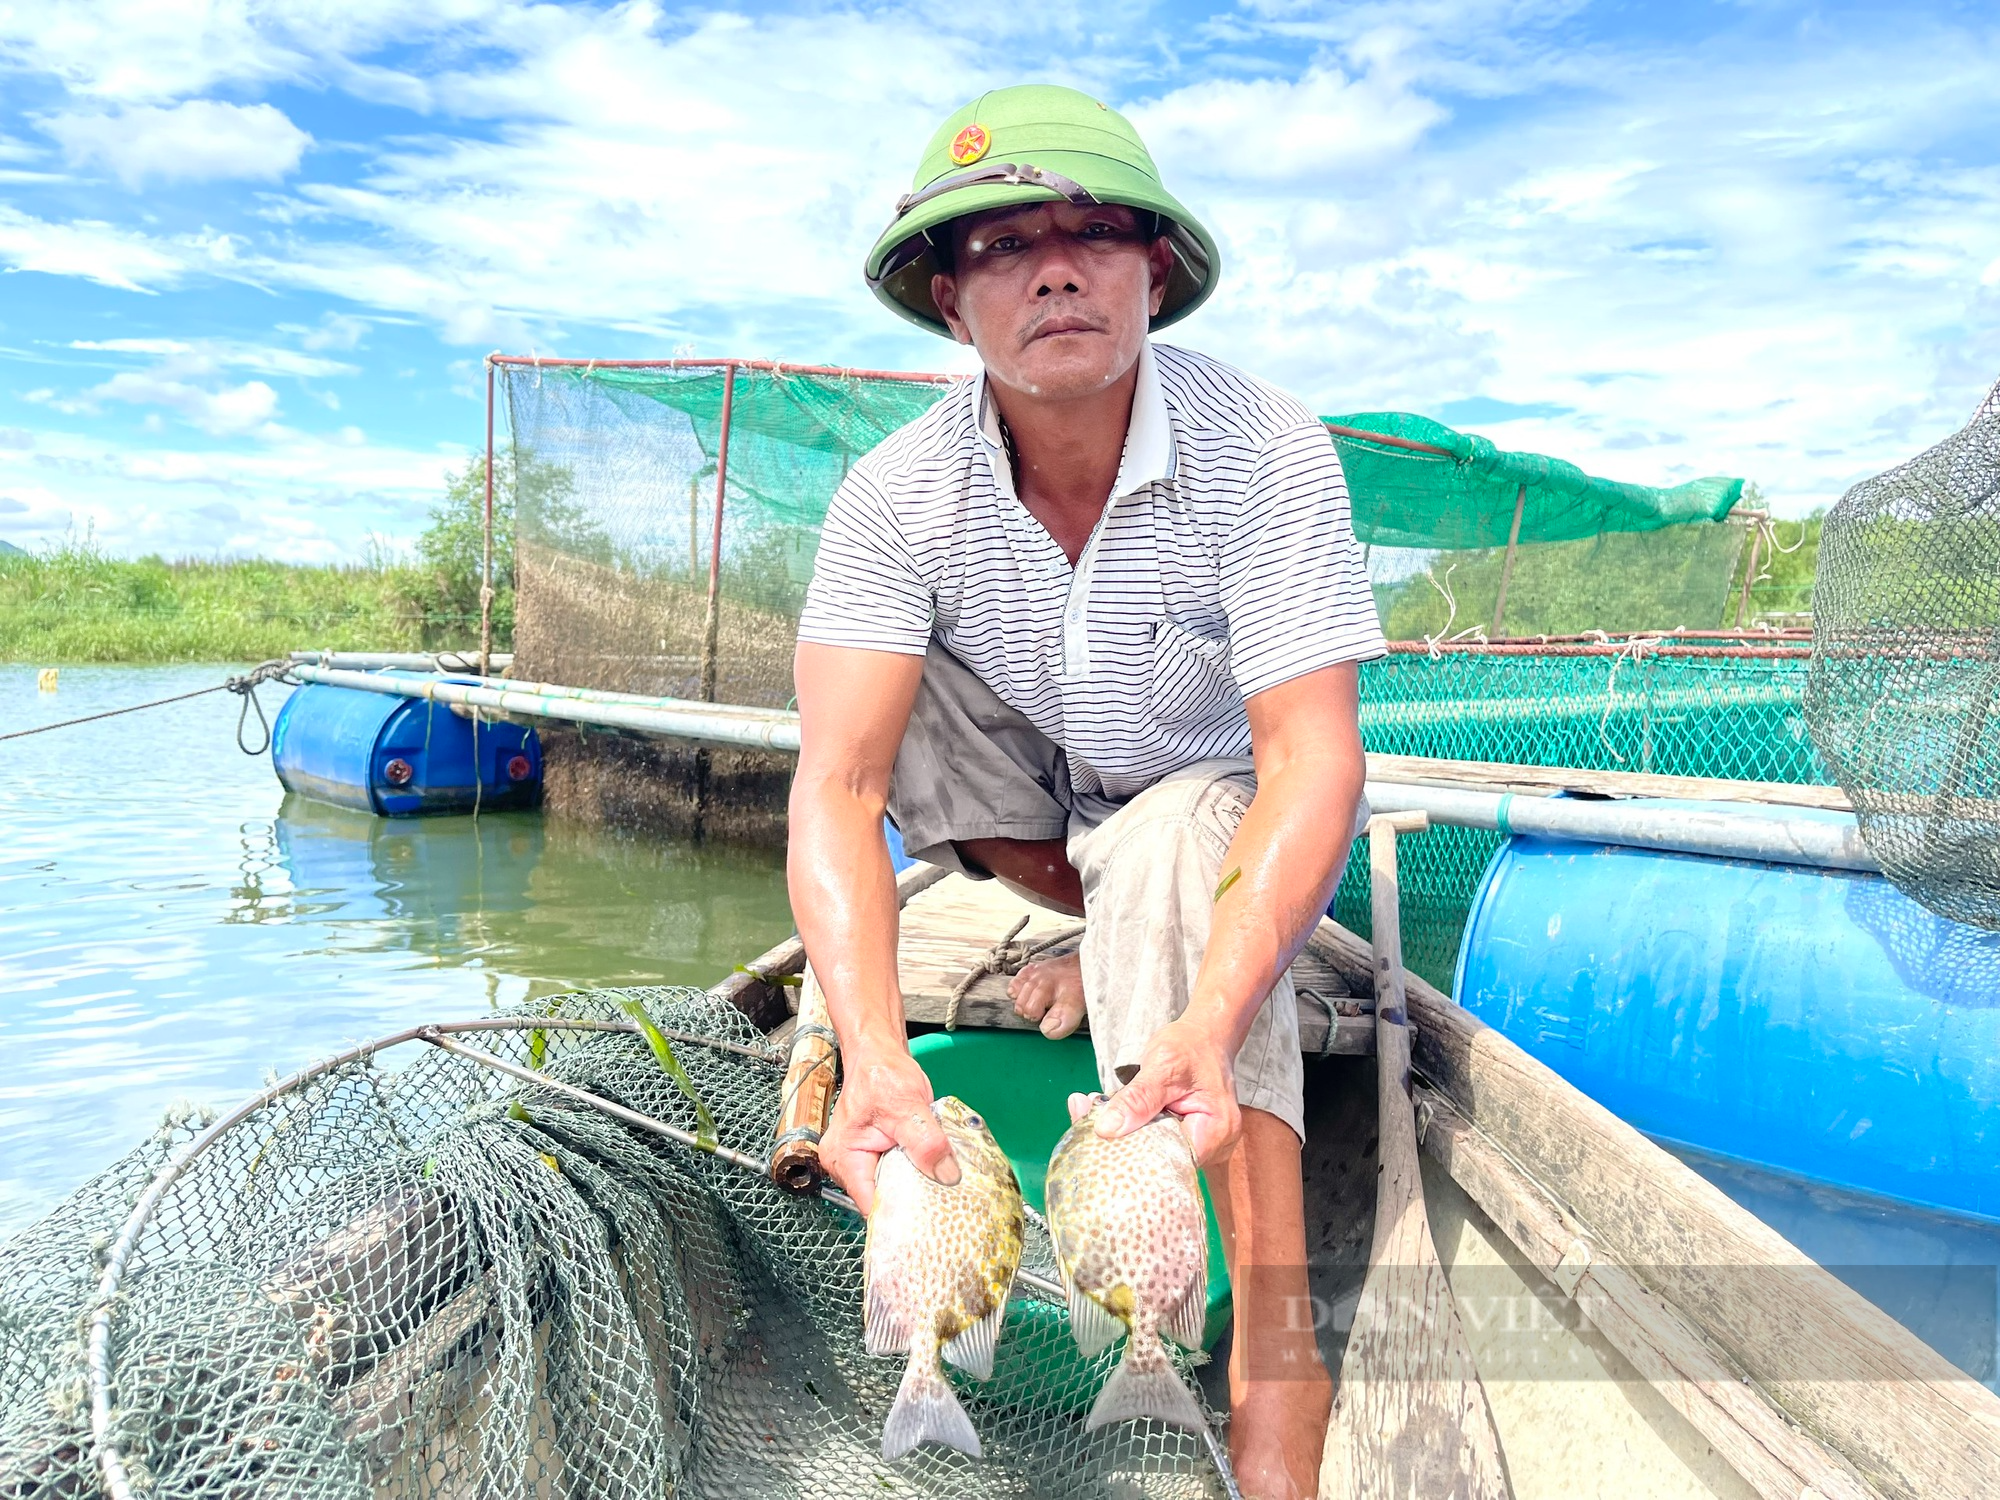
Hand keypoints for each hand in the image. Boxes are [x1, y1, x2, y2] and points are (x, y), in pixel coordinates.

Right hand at [820, 1045, 960, 1215]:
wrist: (879, 1056)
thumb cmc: (882, 1075)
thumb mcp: (909, 1107)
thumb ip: (926, 1142)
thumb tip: (946, 1175)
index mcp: (845, 1158)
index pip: (871, 1204)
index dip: (897, 1216)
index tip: (927, 1222)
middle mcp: (846, 1165)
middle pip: (880, 1200)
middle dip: (909, 1204)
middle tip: (942, 1209)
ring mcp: (859, 1161)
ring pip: (889, 1188)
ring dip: (912, 1187)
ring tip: (939, 1192)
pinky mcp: (873, 1156)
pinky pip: (893, 1174)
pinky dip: (912, 1175)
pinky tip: (930, 1175)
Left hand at [1094, 1015, 1241, 1165]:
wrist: (1205, 1035)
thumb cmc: (1192, 1045)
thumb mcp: (1163, 1065)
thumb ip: (1138, 1098)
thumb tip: (1107, 1129)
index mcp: (1216, 1130)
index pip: (1170, 1159)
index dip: (1135, 1153)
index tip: (1102, 1136)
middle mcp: (1215, 1145)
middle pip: (1163, 1158)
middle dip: (1126, 1141)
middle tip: (1093, 1118)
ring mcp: (1202, 1144)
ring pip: (1157, 1150)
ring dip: (1129, 1132)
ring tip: (1101, 1110)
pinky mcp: (1187, 1137)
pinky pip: (1158, 1139)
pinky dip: (1137, 1127)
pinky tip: (1116, 1112)